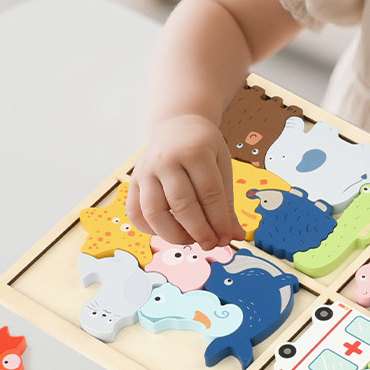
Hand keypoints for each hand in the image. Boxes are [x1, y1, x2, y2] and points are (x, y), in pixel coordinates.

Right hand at [127, 115, 244, 248]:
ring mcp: (146, 170)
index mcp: (195, 151)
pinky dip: (150, 229)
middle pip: (182, 205)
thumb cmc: (203, 148)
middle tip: (211, 244)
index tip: (227, 237)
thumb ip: (227, 202)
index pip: (209, 193)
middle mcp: (166, 160)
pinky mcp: (133, 181)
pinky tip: (169, 232)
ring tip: (191, 240)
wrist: (177, 125)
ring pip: (154, 212)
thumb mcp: (222, 166)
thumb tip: (236, 235)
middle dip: (199, 231)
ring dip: (174, 235)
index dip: (219, 220)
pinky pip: (136, 213)